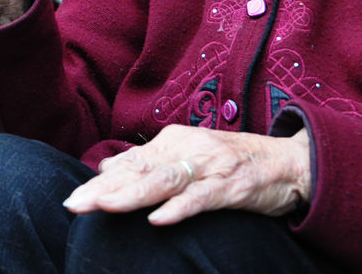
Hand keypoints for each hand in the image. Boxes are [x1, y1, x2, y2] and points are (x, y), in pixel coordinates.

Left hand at [63, 124, 310, 224]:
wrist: (290, 162)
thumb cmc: (233, 162)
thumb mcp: (188, 156)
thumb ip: (149, 162)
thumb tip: (108, 168)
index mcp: (173, 142)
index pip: (129, 164)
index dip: (99, 182)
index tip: (71, 199)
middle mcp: (188, 149)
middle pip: (140, 171)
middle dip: (104, 189)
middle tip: (74, 205)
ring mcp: (211, 166)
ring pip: (165, 181)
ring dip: (133, 195)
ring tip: (104, 207)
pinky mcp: (233, 185)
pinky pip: (203, 198)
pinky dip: (180, 207)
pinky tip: (159, 219)